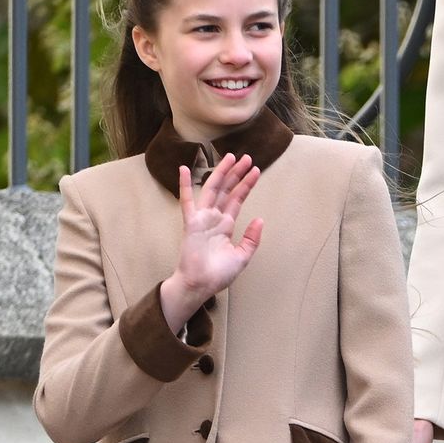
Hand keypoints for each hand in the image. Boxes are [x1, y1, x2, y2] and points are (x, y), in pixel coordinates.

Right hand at [160, 154, 263, 331]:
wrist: (200, 285)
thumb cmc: (218, 274)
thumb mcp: (242, 256)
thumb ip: (252, 238)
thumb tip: (260, 219)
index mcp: (225, 225)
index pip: (237, 199)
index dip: (246, 185)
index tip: (255, 170)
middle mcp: (214, 218)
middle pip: (227, 190)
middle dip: (236, 173)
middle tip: (246, 157)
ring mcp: (202, 219)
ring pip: (212, 190)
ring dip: (221, 173)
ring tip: (230, 157)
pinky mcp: (191, 223)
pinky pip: (186, 201)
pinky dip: (184, 185)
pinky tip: (183, 169)